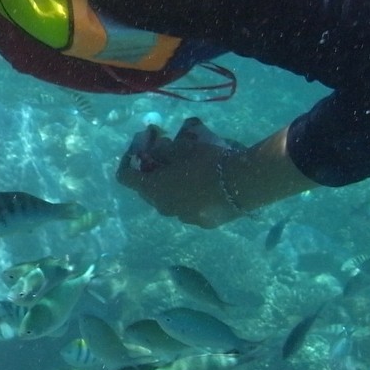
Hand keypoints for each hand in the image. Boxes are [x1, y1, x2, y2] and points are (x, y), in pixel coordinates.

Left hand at [116, 117, 244, 227]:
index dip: (128, 160)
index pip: (125, 177)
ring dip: (169, 186)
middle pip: (147, 190)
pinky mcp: (203, 222)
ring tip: (184, 170)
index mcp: (152, 189)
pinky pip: (188, 208)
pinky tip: (202, 185)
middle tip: (162, 154)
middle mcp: (163, 208)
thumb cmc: (207, 161)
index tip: (140, 147)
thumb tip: (156, 150)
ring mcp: (183, 218)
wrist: (244, 183)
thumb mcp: (182, 147)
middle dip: (150, 171)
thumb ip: (163, 149)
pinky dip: (188, 197)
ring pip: (168, 201)